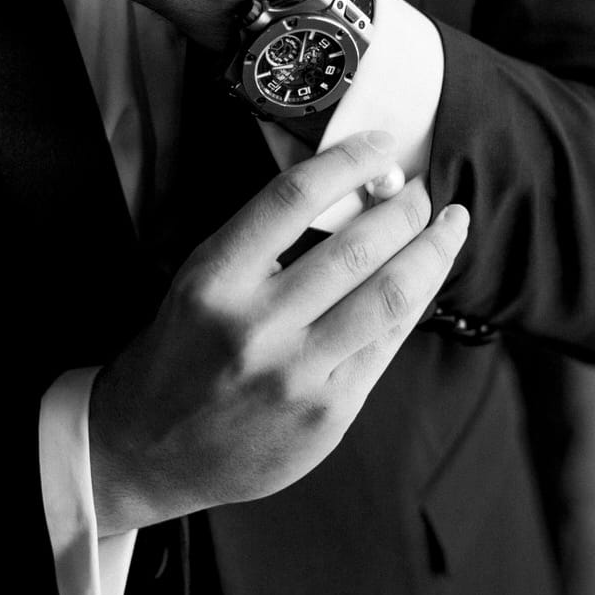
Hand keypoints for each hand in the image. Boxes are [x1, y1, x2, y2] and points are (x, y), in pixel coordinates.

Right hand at [88, 132, 469, 534]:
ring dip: (432, 250)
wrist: (147, 449)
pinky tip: (429, 277)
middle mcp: (255, 325)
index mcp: (215, 278)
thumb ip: (267, 243)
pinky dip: (418, 301)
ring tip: (447, 225)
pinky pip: (388, 343)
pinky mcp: (327, 413)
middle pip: (357, 247)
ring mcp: (295, 374)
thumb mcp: (201, 282)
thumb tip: (356, 193)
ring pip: (390, 295)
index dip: (348, 162)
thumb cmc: (183, 353)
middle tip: (422, 189)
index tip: (380, 145)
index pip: (293, 198)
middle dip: (405, 208)